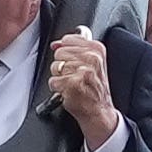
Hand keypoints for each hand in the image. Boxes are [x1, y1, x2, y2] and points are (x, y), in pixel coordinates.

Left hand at [50, 31, 119, 149]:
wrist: (99, 111)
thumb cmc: (94, 89)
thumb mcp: (92, 63)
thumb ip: (74, 49)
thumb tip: (56, 44)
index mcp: (97, 49)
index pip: (68, 40)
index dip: (66, 52)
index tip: (73, 62)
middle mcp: (92, 58)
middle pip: (59, 53)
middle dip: (63, 65)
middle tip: (74, 76)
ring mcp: (82, 71)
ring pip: (55, 66)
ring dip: (60, 77)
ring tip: (72, 83)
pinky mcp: (73, 84)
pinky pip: (53, 81)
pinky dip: (58, 88)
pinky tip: (68, 91)